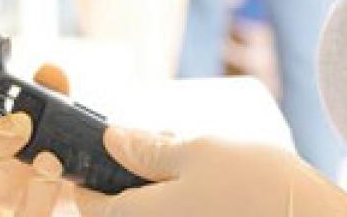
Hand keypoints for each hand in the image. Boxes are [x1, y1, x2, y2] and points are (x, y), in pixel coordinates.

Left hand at [75, 128, 346, 216]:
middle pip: (123, 212)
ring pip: (154, 213)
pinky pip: (181, 216)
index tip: (94, 152)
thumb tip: (111, 138)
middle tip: (152, 145)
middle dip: (129, 176)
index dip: (87, 176)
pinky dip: (182, 199)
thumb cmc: (259, 188)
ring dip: (159, 187)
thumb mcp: (199, 151)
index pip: (92, 206)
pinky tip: (209, 180)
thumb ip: (149, 148)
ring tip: (187, 158)